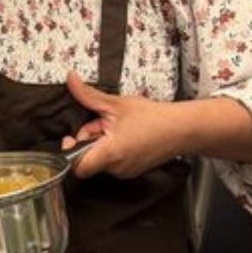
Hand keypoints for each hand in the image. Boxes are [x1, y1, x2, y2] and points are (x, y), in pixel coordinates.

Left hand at [61, 72, 184, 179]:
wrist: (181, 129)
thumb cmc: (154, 118)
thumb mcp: (116, 103)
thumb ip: (88, 94)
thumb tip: (71, 80)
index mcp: (110, 153)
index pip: (77, 167)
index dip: (70, 153)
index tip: (72, 137)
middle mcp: (116, 167)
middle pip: (88, 158)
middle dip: (90, 139)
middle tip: (102, 122)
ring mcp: (125, 171)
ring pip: (101, 159)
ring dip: (102, 142)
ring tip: (117, 127)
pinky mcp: (133, 170)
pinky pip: (114, 162)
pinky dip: (113, 148)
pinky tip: (126, 135)